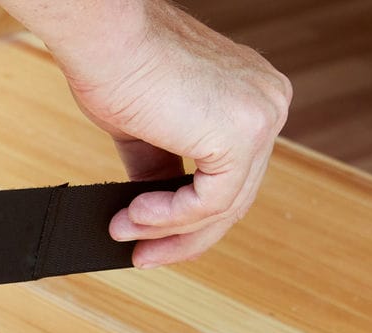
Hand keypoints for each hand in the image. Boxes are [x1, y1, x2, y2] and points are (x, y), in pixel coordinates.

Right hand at [59, 2, 291, 266]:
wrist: (104, 38)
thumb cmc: (118, 64)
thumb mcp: (147, 129)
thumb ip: (161, 169)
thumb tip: (152, 212)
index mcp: (250, 95)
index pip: (232, 174)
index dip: (193, 217)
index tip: (153, 240)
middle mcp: (267, 102)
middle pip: (234, 196)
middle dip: (183, 235)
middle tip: (143, 256)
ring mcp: (262, 116)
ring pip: (223, 206)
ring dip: (169, 231)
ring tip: (125, 232)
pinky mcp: (243, 134)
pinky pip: (211, 203)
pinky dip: (170, 218)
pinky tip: (136, 215)